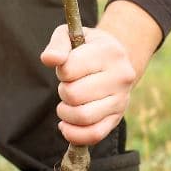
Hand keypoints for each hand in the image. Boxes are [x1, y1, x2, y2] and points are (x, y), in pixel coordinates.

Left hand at [40, 0, 162, 146]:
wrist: (116, 62)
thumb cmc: (88, 48)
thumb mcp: (72, 36)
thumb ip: (57, 44)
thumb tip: (49, 59)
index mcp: (110, 52)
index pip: (70, 69)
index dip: (61, 71)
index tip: (67, 67)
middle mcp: (121, 76)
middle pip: (74, 95)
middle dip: (63, 91)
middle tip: (67, 86)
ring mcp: (122, 100)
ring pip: (83, 117)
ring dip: (65, 113)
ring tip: (66, 105)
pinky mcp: (117, 119)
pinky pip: (94, 135)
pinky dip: (74, 135)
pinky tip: (66, 126)